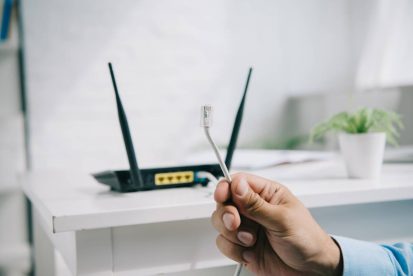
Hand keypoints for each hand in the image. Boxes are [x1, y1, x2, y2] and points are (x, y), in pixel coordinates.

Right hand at [211, 173, 341, 275]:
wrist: (312, 271)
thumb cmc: (307, 240)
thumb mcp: (283, 220)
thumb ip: (256, 204)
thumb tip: (238, 186)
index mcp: (266, 194)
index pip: (238, 182)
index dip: (226, 188)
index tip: (222, 196)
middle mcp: (253, 209)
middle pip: (224, 202)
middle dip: (227, 214)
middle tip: (236, 223)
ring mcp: (247, 227)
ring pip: (221, 223)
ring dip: (232, 234)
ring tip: (252, 240)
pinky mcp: (242, 246)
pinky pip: (223, 244)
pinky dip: (234, 250)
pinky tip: (250, 252)